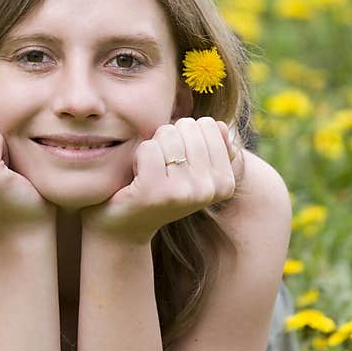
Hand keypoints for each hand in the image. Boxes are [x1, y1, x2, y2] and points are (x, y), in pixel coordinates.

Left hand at [80, 117, 244, 244]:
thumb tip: (220, 125)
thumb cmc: (160, 189)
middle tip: (161, 168)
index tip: (178, 162)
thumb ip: (210, 145)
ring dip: (153, 147)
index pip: (208, 125)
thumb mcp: (192, 169)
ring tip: (150, 173)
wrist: (126, 226)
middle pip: (187, 126)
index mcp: (224, 182)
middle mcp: (209, 189)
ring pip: (167, 134)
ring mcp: (184, 192)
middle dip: (168, 139)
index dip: (186, 135)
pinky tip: (138, 179)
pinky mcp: (156, 192)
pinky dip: (138, 157)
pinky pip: (148, 148)